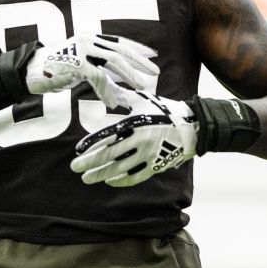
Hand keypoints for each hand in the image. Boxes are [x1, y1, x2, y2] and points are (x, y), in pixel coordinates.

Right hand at [25, 33, 157, 108]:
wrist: (28, 72)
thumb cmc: (53, 72)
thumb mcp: (80, 68)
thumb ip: (99, 72)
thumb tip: (121, 88)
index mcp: (90, 38)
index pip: (119, 42)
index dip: (137, 49)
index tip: (152, 56)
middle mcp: (88, 40)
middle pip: (120, 50)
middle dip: (140, 61)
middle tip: (155, 72)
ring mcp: (81, 50)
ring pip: (114, 61)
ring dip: (129, 75)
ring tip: (140, 86)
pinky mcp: (76, 64)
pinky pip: (99, 78)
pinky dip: (107, 92)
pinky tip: (112, 103)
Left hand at [70, 91, 197, 186]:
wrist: (192, 126)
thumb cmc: (164, 110)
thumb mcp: (143, 99)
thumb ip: (123, 95)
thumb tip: (105, 86)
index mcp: (135, 123)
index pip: (108, 135)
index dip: (91, 143)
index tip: (78, 150)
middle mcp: (140, 140)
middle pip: (110, 154)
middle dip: (90, 162)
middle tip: (74, 167)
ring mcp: (148, 155)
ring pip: (120, 169)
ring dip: (100, 175)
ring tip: (86, 178)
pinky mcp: (156, 165)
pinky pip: (135, 176)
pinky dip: (121, 180)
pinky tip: (108, 181)